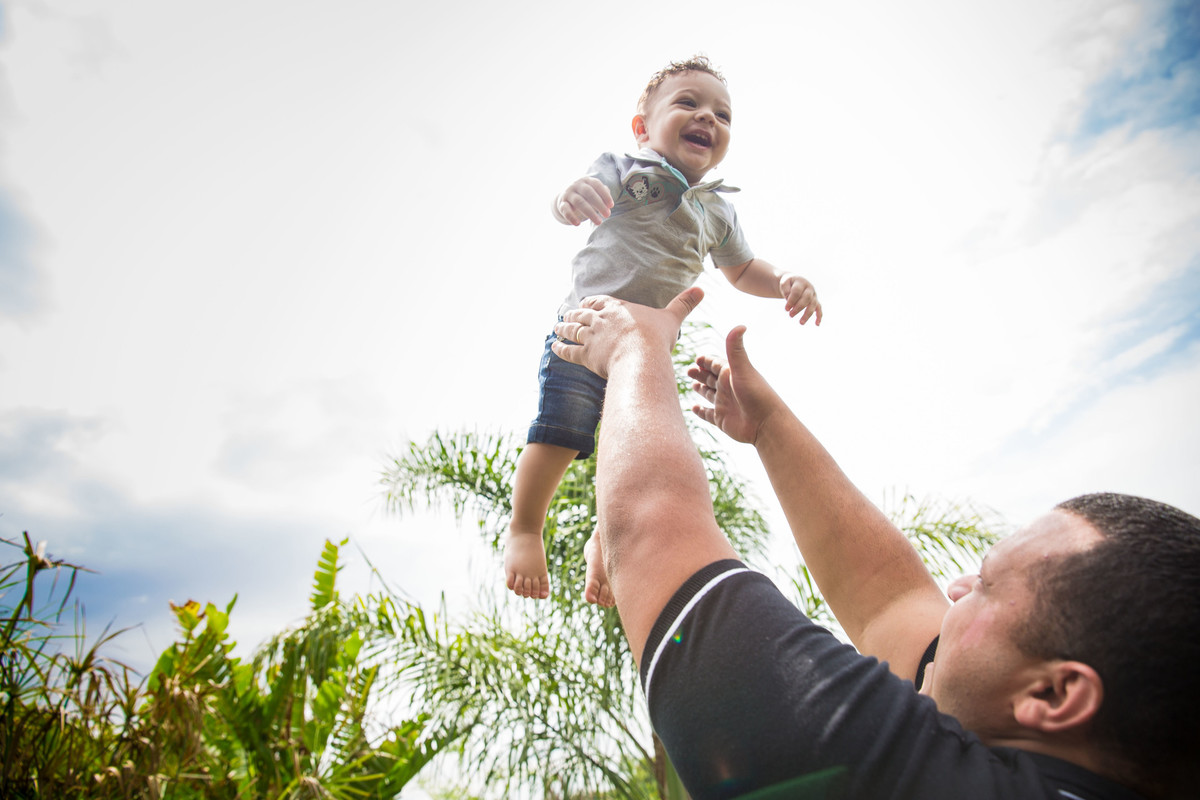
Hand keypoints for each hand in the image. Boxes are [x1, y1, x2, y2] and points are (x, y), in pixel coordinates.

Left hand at [552, 288, 703, 378]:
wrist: (641, 356)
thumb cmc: (656, 337)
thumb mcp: (671, 318)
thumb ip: (684, 303)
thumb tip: (702, 289)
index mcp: (617, 307)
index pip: (599, 301)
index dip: (591, 303)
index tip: (585, 304)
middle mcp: (599, 319)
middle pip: (582, 314)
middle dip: (573, 314)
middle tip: (565, 315)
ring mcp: (590, 337)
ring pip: (572, 330)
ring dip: (563, 328)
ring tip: (556, 328)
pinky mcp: (586, 355)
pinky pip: (568, 351)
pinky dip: (560, 349)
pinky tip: (554, 347)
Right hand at [554, 177, 613, 225]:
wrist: (564, 199)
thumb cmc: (585, 196)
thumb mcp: (594, 193)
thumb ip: (603, 194)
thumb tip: (609, 203)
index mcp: (586, 181)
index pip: (596, 184)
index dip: (604, 195)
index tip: (611, 206)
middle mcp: (576, 185)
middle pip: (588, 192)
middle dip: (599, 204)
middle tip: (608, 215)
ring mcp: (568, 194)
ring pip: (579, 202)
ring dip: (590, 212)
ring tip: (599, 222)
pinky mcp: (561, 204)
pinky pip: (565, 210)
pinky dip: (571, 217)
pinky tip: (578, 224)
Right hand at [688, 326, 784, 444]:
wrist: (765, 424)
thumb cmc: (756, 394)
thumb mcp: (743, 369)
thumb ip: (736, 349)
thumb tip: (740, 325)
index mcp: (731, 374)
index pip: (716, 364)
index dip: (707, 361)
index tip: (697, 358)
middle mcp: (727, 388)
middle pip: (710, 378)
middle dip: (700, 373)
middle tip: (688, 370)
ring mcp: (724, 403)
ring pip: (709, 394)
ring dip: (700, 389)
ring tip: (692, 385)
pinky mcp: (721, 419)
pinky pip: (708, 414)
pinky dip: (700, 412)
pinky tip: (693, 408)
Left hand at [780, 273, 822, 324]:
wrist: (795, 282)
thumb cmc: (789, 284)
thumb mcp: (784, 283)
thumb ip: (785, 289)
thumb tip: (788, 299)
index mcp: (801, 282)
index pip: (797, 292)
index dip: (791, 301)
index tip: (786, 309)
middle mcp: (809, 288)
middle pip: (806, 298)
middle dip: (799, 308)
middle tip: (790, 315)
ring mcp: (814, 295)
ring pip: (813, 305)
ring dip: (807, 314)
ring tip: (801, 323)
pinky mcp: (815, 301)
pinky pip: (819, 309)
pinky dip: (819, 316)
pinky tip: (817, 324)